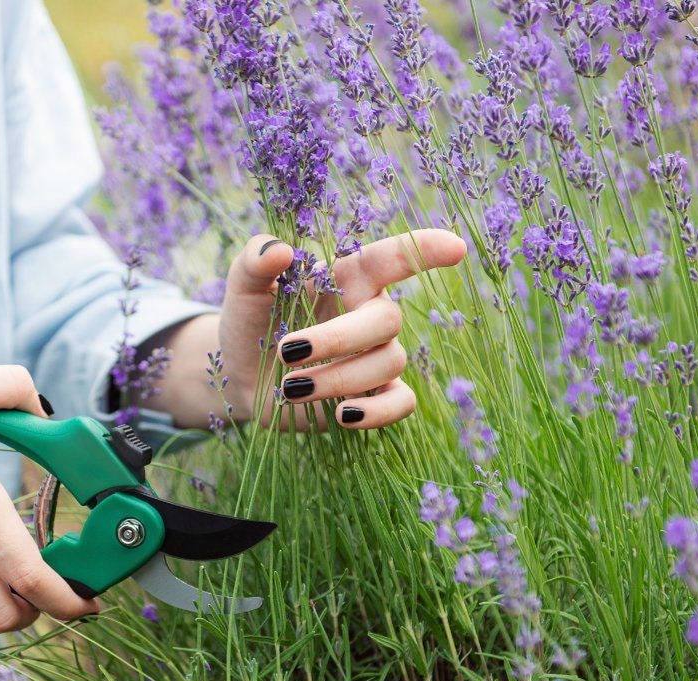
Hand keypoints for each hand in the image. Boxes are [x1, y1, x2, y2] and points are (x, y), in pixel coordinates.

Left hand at [218, 230, 465, 428]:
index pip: (393, 258)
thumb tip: (277, 250)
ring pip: (388, 362)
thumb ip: (254, 262)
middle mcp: (369, 314)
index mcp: (348, 277)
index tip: (456, 248)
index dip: (425, 250)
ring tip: (289, 387)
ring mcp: (376, 356)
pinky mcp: (373, 395)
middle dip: (338, 338)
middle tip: (285, 351)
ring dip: (337, 377)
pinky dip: (377, 412)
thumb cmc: (251, 321)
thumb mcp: (243, 287)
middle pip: (387, 319)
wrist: (240, 374)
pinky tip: (343, 415)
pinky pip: (401, 402)